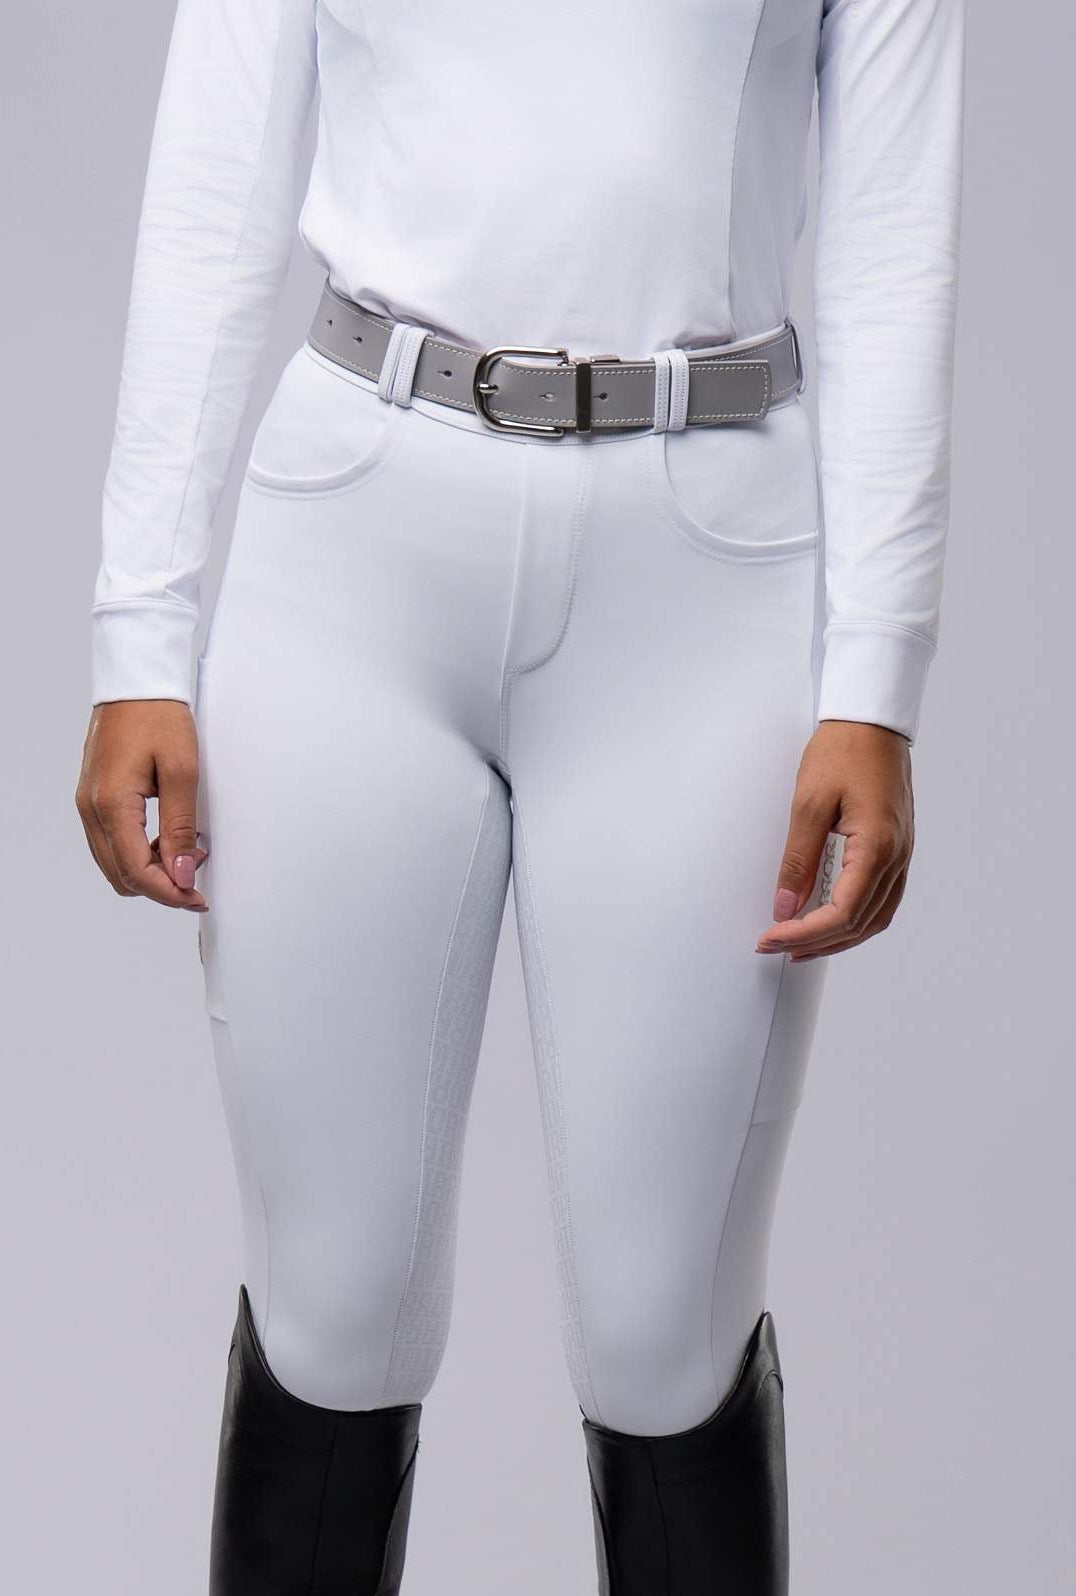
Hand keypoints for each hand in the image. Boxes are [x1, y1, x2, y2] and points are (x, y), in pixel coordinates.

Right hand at [76, 700, 208, 910]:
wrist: (135, 681)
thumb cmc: (159, 716)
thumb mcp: (182, 771)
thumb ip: (180, 827)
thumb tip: (180, 873)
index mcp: (111, 804)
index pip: (136, 871)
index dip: (169, 892)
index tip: (196, 896)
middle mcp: (90, 809)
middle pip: (120, 875)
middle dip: (160, 886)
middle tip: (196, 876)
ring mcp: (87, 804)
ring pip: (114, 862)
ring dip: (150, 869)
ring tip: (187, 852)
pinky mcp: (92, 797)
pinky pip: (111, 842)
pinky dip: (138, 851)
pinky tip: (167, 838)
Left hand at [756, 719, 912, 961]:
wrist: (872, 722)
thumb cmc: (844, 750)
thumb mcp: (809, 803)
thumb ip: (798, 860)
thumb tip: (786, 905)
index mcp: (877, 847)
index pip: (842, 913)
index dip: (804, 933)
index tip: (772, 936)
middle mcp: (896, 857)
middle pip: (859, 923)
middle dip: (815, 942)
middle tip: (774, 946)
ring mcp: (902, 854)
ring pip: (874, 918)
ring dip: (837, 938)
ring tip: (800, 945)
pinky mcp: (897, 849)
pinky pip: (882, 900)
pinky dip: (855, 919)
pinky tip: (830, 921)